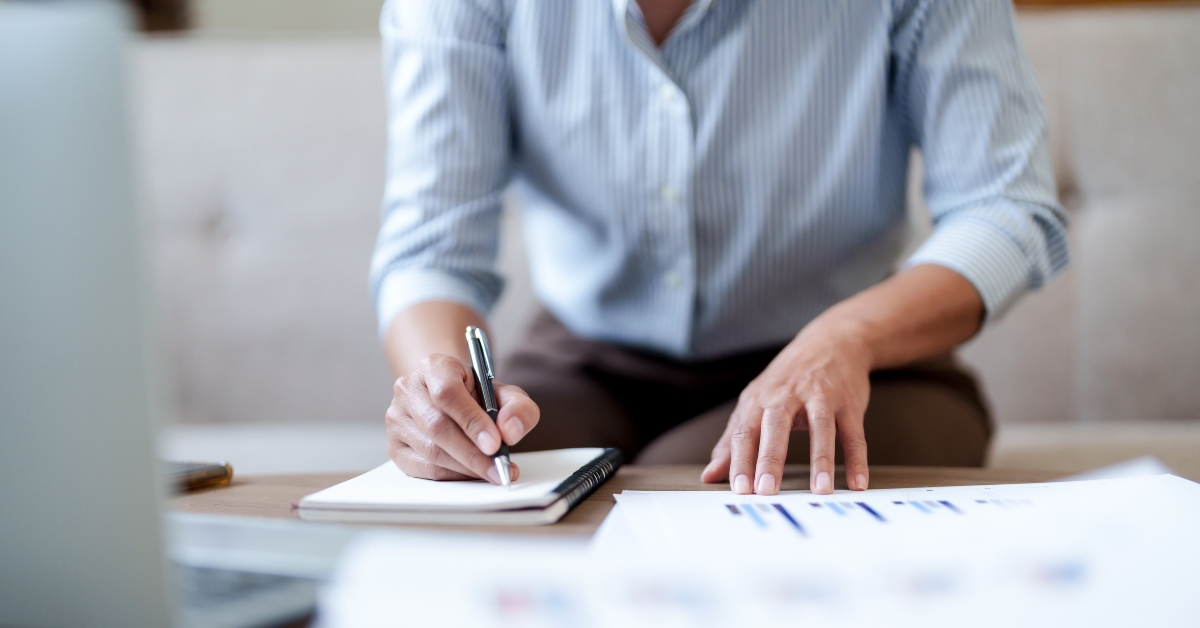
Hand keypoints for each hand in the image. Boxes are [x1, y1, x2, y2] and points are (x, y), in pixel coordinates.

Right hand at [386, 353, 538, 482]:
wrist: (449, 398)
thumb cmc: (477, 396)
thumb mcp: (505, 393)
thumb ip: (518, 407)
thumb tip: (510, 432)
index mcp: (434, 366)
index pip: (447, 393)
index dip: (472, 421)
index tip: (495, 443)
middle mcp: (408, 389)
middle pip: (438, 427)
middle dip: (473, 453)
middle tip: (500, 467)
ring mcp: (396, 418)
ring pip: (431, 451)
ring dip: (466, 467)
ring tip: (493, 471)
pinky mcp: (394, 446)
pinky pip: (423, 469)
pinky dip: (452, 476)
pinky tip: (471, 474)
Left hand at [701, 321, 871, 494]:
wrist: (831, 341)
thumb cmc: (788, 379)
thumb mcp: (754, 402)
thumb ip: (732, 441)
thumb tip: (710, 475)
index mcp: (760, 400)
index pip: (744, 432)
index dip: (739, 461)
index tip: (738, 489)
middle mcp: (787, 396)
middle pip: (776, 427)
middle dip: (769, 459)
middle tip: (766, 490)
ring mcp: (820, 397)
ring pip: (820, 427)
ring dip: (821, 460)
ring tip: (820, 489)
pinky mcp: (848, 402)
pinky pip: (853, 432)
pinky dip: (857, 458)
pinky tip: (857, 483)